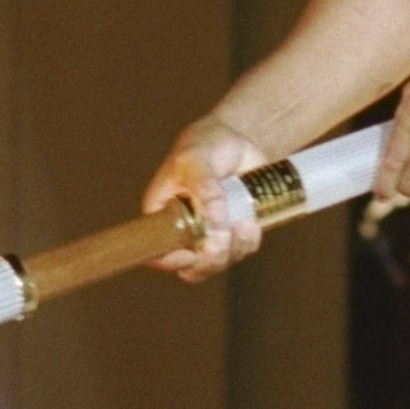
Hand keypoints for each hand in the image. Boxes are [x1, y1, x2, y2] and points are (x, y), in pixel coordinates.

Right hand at [143, 119, 269, 281]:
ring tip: (245, 221)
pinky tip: (252, 221)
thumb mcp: (196, 160)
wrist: (240, 140)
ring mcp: (209, 234)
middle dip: (211, 259)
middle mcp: (182, 230)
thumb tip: (215, 220)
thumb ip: (203, 188)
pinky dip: (248, 241)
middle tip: (224, 238)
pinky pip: (240, 251)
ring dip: (234, 248)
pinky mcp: (232, 233)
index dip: (171, 261)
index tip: (191, 253)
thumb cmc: (206, 145)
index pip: (157, 252)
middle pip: (191, 267)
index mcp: (161, 215)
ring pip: (218, 262)